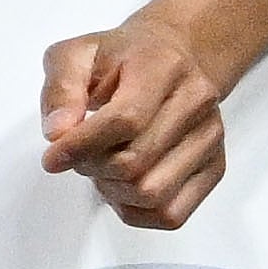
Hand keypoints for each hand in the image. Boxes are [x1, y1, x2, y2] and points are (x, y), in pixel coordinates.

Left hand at [42, 13, 244, 228]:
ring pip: (152, 194)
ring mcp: (210, 138)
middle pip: (135, 163)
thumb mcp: (78, 55)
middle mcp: (196, 102)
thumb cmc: (125, 59)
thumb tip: (58, 133)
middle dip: (92, 168)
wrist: (175, 57)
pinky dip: (135, 210)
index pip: (125, 120)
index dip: (81, 146)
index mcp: (163, 66)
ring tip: (102, 167)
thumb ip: (61, 88)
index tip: (53, 156)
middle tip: (79, 155)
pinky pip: (170, 214)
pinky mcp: (214, 167)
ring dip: (112, 190)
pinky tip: (121, 186)